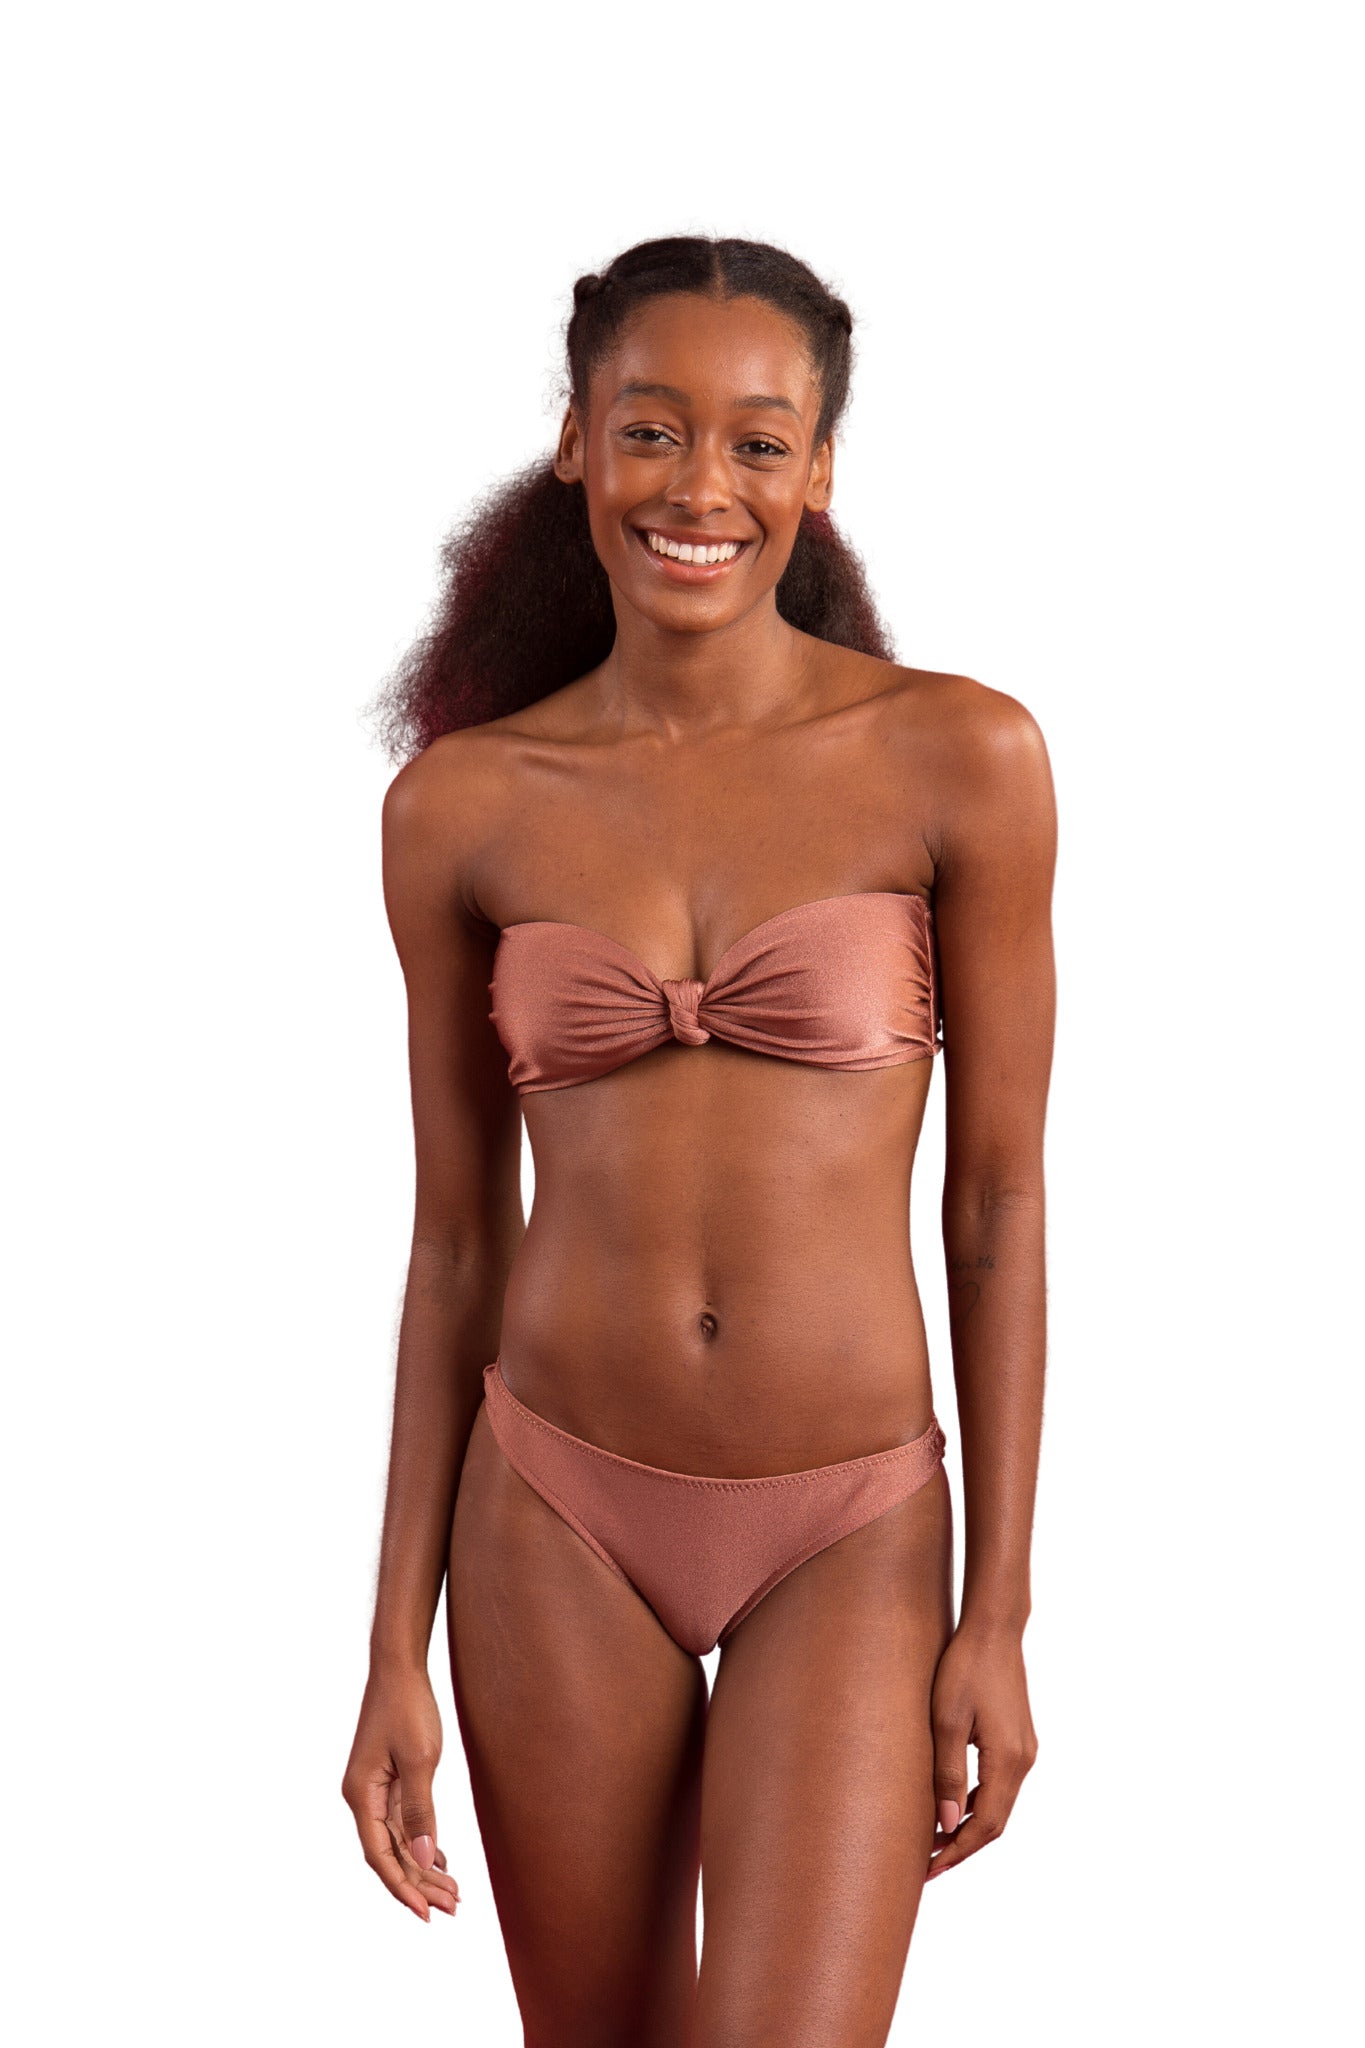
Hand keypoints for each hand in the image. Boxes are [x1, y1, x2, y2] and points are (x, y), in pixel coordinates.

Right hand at [341, 1661, 459, 1921]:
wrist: (400, 1667)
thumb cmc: (408, 1707)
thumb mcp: (419, 1760)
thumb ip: (420, 1812)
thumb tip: (422, 1859)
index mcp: (360, 1796)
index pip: (379, 1856)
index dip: (402, 1888)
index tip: (426, 1914)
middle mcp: (362, 1798)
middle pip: (390, 1854)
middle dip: (420, 1883)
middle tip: (454, 1906)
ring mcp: (375, 1790)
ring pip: (398, 1841)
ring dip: (423, 1867)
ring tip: (453, 1892)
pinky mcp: (388, 1781)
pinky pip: (403, 1824)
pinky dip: (421, 1843)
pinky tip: (440, 1860)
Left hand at [926, 1619, 1037, 1879]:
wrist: (994, 1629)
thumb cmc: (964, 1668)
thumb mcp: (947, 1720)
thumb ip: (948, 1773)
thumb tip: (946, 1824)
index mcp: (1008, 1761)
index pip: (985, 1826)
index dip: (957, 1852)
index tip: (928, 1870)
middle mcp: (1024, 1761)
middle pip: (995, 1823)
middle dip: (962, 1846)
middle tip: (926, 1864)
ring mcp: (1025, 1751)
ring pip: (999, 1806)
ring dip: (968, 1826)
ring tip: (933, 1841)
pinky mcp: (1019, 1740)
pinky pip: (1000, 1786)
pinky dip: (978, 1804)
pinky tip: (953, 1805)